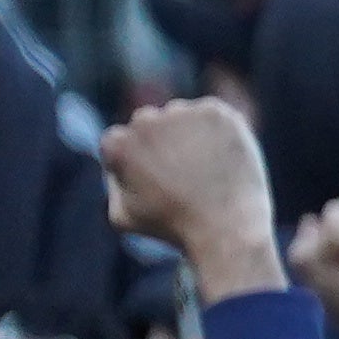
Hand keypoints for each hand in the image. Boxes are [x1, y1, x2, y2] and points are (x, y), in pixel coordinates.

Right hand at [98, 96, 282, 298]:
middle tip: (185, 174)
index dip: (139, 160)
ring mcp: (181, 112)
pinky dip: (218, 132)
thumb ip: (112, 184)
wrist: (226, 227)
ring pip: (181, 116)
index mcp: (117, 144)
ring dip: (190, 134)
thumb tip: (116, 163)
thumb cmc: (172, 227)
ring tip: (206, 169)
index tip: (158, 179)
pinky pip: (212, 116)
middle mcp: (145, 121)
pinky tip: (223, 158)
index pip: (121, 140)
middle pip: (150, 123)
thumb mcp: (123, 216)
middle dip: (163, 142)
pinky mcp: (215, 112)